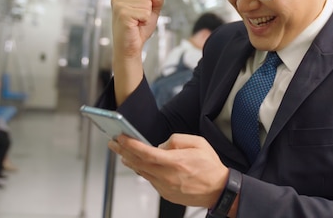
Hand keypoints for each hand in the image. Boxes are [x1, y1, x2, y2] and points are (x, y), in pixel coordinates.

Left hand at [109, 133, 228, 207]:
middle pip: (139, 163)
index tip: (121, 138)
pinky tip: (138, 164)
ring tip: (122, 152)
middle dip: (123, 151)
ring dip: (130, 162)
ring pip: (142, 172)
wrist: (218, 190)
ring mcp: (165, 187)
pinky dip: (142, 171)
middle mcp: (168, 176)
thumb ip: (177, 140)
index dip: (131, 145)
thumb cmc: (210, 166)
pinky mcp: (166, 194)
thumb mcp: (198, 143)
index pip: (147, 153)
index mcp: (176, 162)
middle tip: (113, 143)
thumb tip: (161, 144)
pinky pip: (150, 180)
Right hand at [111, 0, 163, 59]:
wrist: (131, 47)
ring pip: (147, 3)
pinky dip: (145, 21)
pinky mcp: (123, 14)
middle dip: (147, 10)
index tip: (139, 14)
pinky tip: (135, 26)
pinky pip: (145, 13)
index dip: (148, 3)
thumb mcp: (151, 12)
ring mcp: (119, 5)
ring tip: (136, 23)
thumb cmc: (138, 31)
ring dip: (146, 16)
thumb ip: (156, 1)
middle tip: (137, 20)